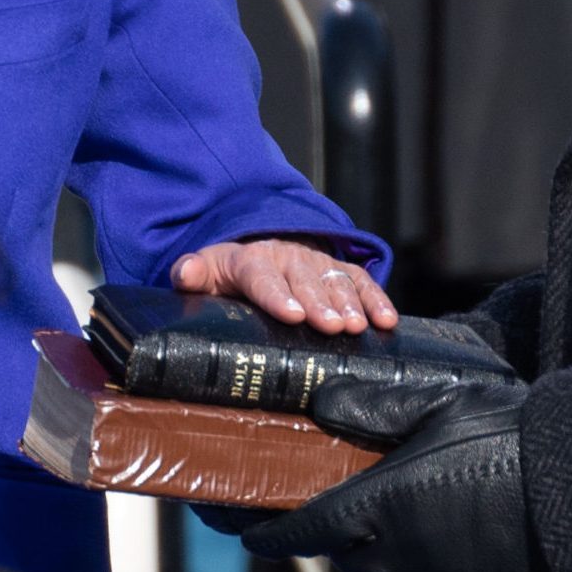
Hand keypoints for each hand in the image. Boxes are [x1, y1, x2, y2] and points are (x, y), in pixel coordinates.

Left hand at [169, 238, 398, 334]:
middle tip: (331, 327)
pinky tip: (387, 321)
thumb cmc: (230, 271)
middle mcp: (288, 257)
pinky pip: (361, 281)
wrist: (259, 245)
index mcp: (252, 260)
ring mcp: (317, 262)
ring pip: (335, 280)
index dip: (277, 295)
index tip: (292, 314)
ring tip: (357, 326)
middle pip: (305, 280)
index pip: (262, 277)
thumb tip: (185, 274)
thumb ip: (192, 273)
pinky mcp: (339, 269)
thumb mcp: (206, 270)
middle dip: (319, 303)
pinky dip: (376, 299)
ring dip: (349, 303)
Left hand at [240, 373, 531, 571]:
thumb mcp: (436, 403)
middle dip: (336, 529)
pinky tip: (435, 537)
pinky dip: (416, 570)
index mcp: (380, 505)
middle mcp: (397, 555)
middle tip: (340, 498)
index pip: (304, 529)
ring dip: (378, 549)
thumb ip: (372, 407)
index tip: (247, 532)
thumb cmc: (505, 437)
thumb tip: (319, 405)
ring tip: (397, 513)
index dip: (270, 534)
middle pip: (345, 550)